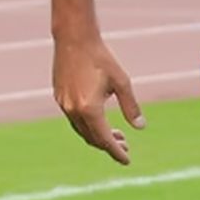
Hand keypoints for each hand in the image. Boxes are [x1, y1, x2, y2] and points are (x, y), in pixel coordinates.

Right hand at [51, 33, 143, 163]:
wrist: (74, 39)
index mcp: (90, 109)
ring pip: (81, 130)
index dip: (116, 152)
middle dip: (109, 145)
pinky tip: (98, 119)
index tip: (127, 160)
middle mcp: (74, 110)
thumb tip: (140, 127)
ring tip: (115, 134)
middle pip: (92, 138)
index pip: (105, 140)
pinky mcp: (59, 97)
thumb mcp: (122, 82)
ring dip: (97, 136)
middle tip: (125, 146)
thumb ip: (131, 106)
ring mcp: (64, 105)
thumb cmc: (101, 58)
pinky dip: (87, 126)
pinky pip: (74, 120)